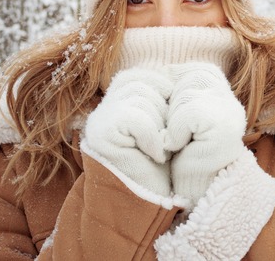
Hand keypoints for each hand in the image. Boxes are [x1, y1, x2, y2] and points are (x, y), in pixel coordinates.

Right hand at [83, 68, 173, 196]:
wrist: (150, 202)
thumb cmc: (163, 167)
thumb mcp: (166, 124)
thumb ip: (162, 97)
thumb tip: (174, 72)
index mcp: (119, 102)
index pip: (144, 76)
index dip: (166, 94)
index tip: (171, 126)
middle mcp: (104, 108)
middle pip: (142, 82)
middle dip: (164, 111)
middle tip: (165, 141)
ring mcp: (99, 120)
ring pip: (140, 97)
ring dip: (159, 125)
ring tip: (159, 149)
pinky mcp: (100, 135)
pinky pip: (135, 117)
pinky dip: (152, 137)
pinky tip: (155, 156)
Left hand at [163, 63, 246, 202]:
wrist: (188, 190)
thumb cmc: (177, 151)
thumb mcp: (172, 112)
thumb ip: (171, 88)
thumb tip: (160, 69)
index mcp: (215, 86)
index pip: (178, 71)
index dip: (165, 97)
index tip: (171, 122)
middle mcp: (227, 95)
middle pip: (182, 79)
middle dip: (169, 110)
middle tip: (175, 134)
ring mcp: (229, 110)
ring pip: (185, 96)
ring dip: (172, 124)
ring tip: (179, 142)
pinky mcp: (225, 127)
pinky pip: (188, 115)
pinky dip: (176, 133)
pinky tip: (180, 148)